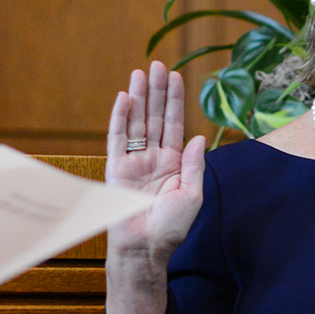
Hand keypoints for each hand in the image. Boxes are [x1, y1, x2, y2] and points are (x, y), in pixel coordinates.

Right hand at [105, 61, 207, 284]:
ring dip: (138, 97)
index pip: (174, 124)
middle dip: (156, 91)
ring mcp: (133, 162)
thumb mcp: (192, 194)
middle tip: (157, 64)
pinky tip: (124, 98)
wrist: (146, 248)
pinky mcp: (116, 169)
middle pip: (154, 116)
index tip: (177, 76)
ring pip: (136, 122)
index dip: (175, 100)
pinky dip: (120, 118)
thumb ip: (194, 164)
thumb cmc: (171, 227)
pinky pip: (117, 139)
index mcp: (173, 162)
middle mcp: (152, 158)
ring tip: (140, 73)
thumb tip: (199, 136)